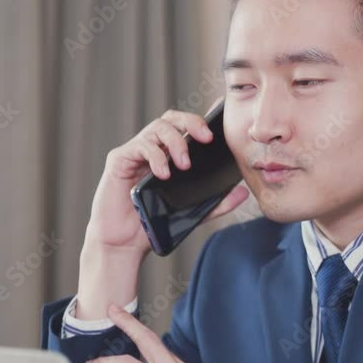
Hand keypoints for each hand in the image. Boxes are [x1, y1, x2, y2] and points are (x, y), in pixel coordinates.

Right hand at [76, 99, 249, 319]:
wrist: (124, 243)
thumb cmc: (152, 225)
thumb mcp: (192, 213)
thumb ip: (217, 202)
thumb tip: (243, 192)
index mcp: (168, 155)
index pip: (185, 127)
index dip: (201, 120)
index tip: (220, 121)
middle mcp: (152, 148)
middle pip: (172, 119)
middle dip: (191, 123)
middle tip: (206, 138)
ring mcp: (135, 152)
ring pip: (157, 128)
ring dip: (175, 142)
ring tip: (184, 165)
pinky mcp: (119, 160)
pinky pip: (139, 147)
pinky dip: (155, 157)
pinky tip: (163, 173)